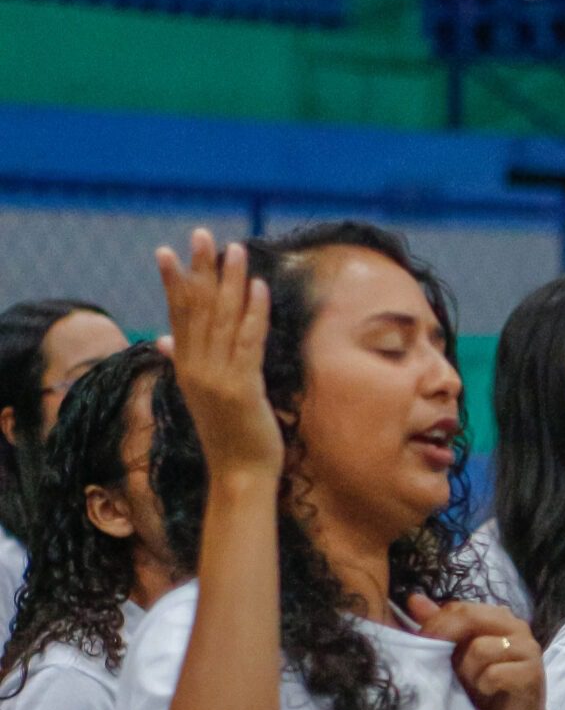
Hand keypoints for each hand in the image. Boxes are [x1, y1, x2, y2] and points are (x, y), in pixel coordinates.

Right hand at [156, 229, 281, 481]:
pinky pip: (248, 343)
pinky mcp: (242, 388)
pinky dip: (253, 314)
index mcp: (184, 367)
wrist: (239, 475)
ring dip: (231, 282)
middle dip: (200, 270)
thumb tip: (161, 339)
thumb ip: (183, 362)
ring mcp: (216, 377)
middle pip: (196, 309)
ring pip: (223, 320)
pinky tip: (259, 288)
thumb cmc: (228, 435)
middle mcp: (195, 368)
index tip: (169, 251)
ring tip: (237, 249)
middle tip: (202, 234)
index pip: (177, 315)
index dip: (175, 282)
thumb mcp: (202, 394)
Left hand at [405, 597, 547, 709]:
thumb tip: (414, 599)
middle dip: (447, 644)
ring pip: (479, 648)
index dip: (434, 626)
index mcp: (497, 618)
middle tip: (444, 667)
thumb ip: (439, 628)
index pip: (458, 607)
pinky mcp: (533, 674)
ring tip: (472, 685)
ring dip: (468, 672)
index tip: (420, 647)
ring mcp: (528, 649)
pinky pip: (494, 673)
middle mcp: (516, 627)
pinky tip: (488, 694)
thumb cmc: (481, 691)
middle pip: (469, 617)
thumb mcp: (454, 657)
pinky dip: (484, 686)